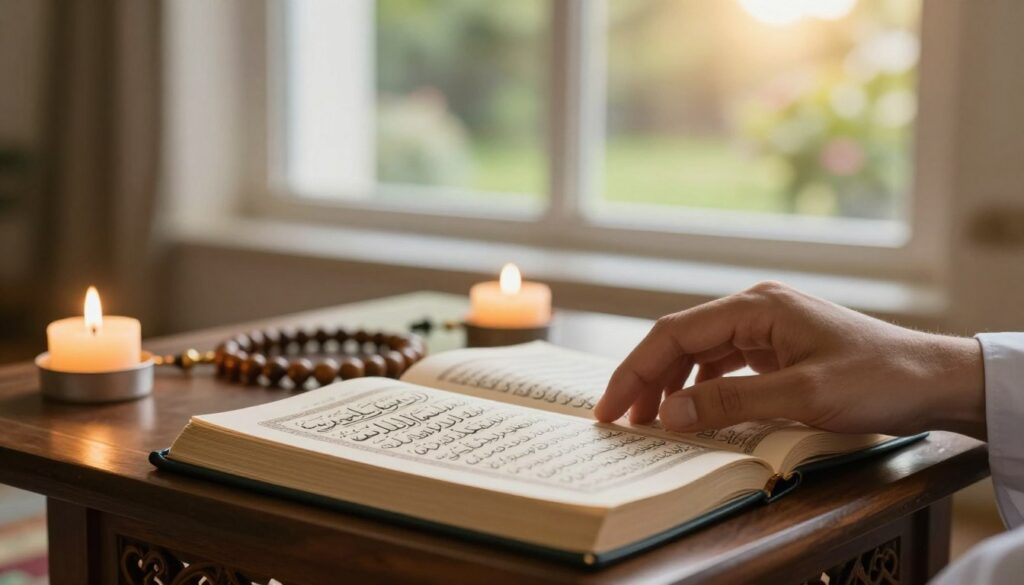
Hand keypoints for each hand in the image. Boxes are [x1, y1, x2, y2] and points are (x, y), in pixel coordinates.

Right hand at [594, 281, 985, 438]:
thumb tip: (668, 414)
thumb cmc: (877, 378)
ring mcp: (766, 328)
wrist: (933, 377)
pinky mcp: (777, 348)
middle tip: (619, 419)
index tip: (611, 408)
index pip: (675, 332)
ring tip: (647, 418)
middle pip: (681, 339)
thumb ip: (732, 402)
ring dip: (669, 384)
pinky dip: (700, 387)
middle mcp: (755, 309)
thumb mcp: (802, 395)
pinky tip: (691, 410)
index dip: (636, 369)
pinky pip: (723, 364)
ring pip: (699, 352)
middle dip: (646, 378)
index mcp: (757, 307)